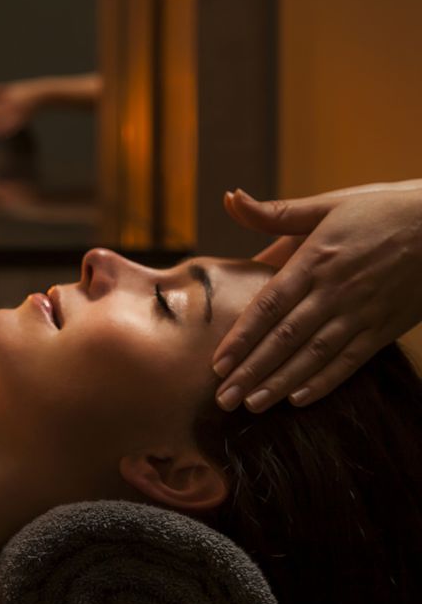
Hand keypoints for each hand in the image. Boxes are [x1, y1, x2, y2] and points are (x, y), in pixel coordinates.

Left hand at [212, 182, 421, 411]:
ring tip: (252, 404)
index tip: (217, 363)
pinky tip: (299, 399)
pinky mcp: (386, 327)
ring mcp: (362, 312)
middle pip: (286, 338)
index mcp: (316, 261)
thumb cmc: (379, 211)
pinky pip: (352, 360)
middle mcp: (336, 291)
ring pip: (315, 355)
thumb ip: (275, 213)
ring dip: (281, 382)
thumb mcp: (327, 204)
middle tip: (223, 399)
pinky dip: (325, 382)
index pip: (269, 306)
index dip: (242, 337)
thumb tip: (231, 199)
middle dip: (252, 371)